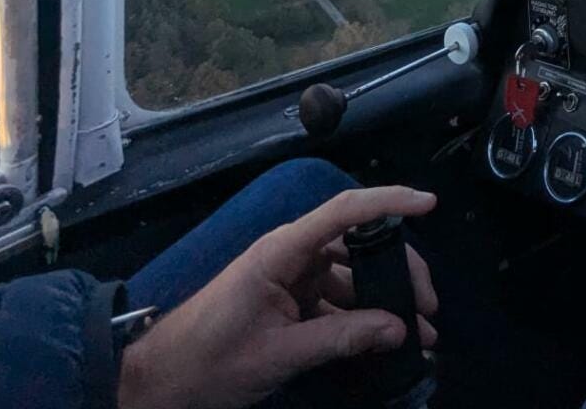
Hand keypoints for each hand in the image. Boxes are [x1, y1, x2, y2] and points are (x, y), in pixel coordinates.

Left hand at [118, 186, 440, 408]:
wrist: (156, 383)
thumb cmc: (207, 361)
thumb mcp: (277, 354)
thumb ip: (340, 339)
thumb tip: (398, 329)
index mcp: (281, 250)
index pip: (344, 212)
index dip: (389, 202)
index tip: (429, 204)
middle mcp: (289, 255)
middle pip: (358, 247)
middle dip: (398, 272)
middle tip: (429, 307)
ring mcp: (288, 279)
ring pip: (351, 278)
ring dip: (383, 302)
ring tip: (417, 332)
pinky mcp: (286, 303)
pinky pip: (334, 302)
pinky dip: (360, 320)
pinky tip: (383, 341)